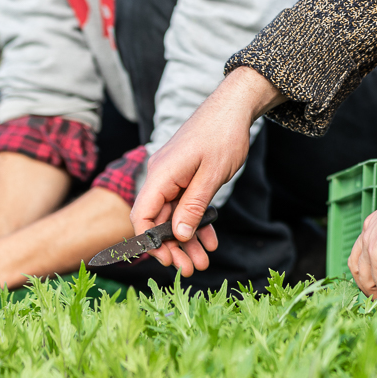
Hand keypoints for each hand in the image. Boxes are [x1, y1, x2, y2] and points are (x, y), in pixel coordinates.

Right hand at [130, 67, 281, 276]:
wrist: (234, 107)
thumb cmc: (223, 135)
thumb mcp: (211, 175)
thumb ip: (193, 206)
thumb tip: (177, 236)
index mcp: (161, 174)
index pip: (142, 215)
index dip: (150, 242)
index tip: (166, 260)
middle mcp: (161, 176)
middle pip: (158, 220)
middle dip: (173, 248)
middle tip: (190, 270)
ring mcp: (172, 176)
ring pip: (173, 216)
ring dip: (187, 240)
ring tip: (203, 262)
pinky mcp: (184, 176)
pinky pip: (185, 205)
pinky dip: (196, 222)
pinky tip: (209, 240)